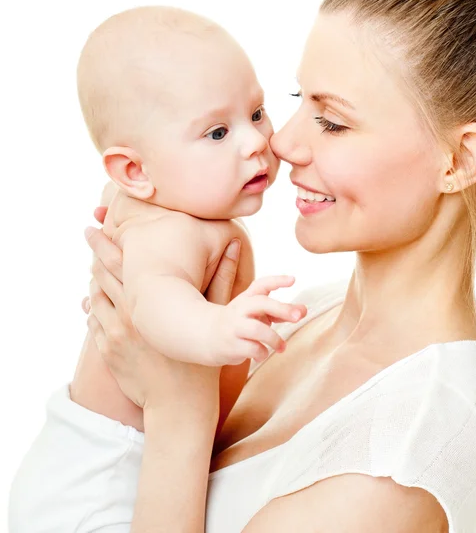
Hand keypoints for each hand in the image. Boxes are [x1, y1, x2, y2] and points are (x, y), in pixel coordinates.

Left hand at [84, 227, 242, 410]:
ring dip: (95, 280)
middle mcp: (128, 312)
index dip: (106, 242)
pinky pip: (94, 321)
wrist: (179, 402)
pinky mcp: (107, 351)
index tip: (96, 224)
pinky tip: (95, 301)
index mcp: (152, 299)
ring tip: (96, 269)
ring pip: (95, 297)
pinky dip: (93, 308)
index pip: (121, 261)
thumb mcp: (216, 314)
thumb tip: (235, 246)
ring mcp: (114, 333)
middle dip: (95, 252)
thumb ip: (224, 277)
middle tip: (89, 233)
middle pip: (102, 274)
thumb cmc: (202, 357)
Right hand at [211, 276, 307, 364]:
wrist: (206, 335)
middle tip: (299, 316)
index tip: (293, 280)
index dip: (277, 281)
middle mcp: (240, 309)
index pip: (261, 285)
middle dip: (282, 309)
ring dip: (274, 338)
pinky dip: (262, 352)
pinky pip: (252, 349)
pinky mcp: (232, 344)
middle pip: (261, 303)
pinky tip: (263, 353)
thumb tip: (304, 310)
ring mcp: (235, 327)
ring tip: (282, 346)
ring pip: (257, 329)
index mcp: (247, 298)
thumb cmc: (240, 323)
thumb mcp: (257, 312)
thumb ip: (280, 311)